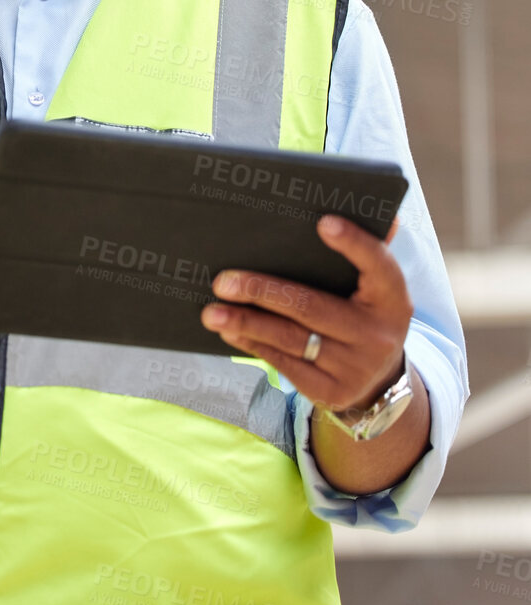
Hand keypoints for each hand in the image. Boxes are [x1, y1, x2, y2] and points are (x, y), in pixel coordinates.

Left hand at [201, 214, 411, 414]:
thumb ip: (371, 254)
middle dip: (261, 291)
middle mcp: (377, 334)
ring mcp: (354, 366)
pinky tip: (229, 330)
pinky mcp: (331, 391)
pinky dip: (253, 344)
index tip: (324, 222)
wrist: (378, 383)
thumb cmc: (363, 317)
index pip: (379, 266)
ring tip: (211, 311)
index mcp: (392, 300)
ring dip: (245, 321)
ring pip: (290, 338)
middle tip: (222, 281)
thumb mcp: (375, 292)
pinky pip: (284, 363)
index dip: (355, 244)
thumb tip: (387, 214)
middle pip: (311, 306)